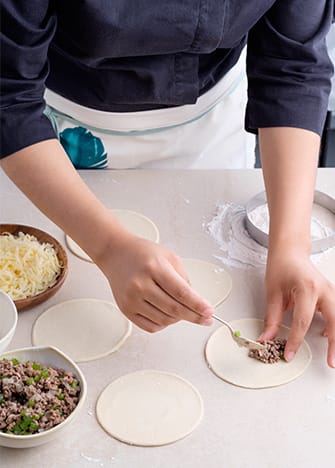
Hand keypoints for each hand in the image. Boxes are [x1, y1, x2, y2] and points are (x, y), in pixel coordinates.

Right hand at [97, 234, 213, 331]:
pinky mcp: (125, 310)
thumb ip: (183, 279)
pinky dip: (164, 324)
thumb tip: (195, 302)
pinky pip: (151, 326)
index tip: (209, 312)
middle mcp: (140, 284)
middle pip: (174, 309)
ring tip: (183, 311)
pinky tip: (167, 315)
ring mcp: (131, 299)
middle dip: (194, 316)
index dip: (198, 305)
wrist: (115, 253)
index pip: (181, 293)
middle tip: (205, 318)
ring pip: (164, 320)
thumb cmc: (143, 253)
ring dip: (178, 319)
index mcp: (154, 268)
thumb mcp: (169, 257)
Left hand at [259, 249, 334, 366]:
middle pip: (334, 321)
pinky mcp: (331, 295)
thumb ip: (272, 318)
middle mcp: (324, 290)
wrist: (290, 252)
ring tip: (333, 356)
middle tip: (331, 363)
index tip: (289, 354)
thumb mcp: (272, 292)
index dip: (296, 341)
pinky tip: (329, 337)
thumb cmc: (281, 267)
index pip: (302, 321)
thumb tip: (267, 339)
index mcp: (307, 288)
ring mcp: (331, 292)